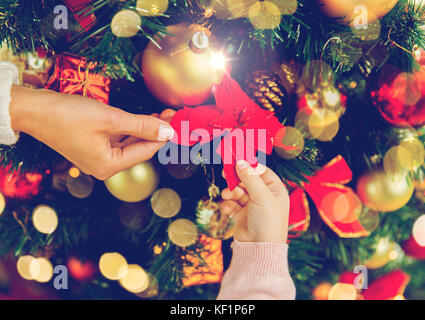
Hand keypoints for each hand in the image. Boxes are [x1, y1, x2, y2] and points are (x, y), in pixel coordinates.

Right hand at [10, 85, 175, 179]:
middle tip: (171, 114)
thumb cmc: (69, 115)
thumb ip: (141, 126)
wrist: (33, 110)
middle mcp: (104, 167)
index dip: (163, 135)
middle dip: (155, 131)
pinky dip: (130, 129)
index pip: (145, 151)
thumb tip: (168, 132)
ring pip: (130, 144)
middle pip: (139, 149)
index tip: (177, 120)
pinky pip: (118, 140)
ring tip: (161, 114)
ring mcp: (97, 158)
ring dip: (144, 129)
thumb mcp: (110, 119)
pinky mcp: (92, 147)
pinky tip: (142, 119)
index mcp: (108, 166)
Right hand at [220, 161, 289, 242]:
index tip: (236, 160)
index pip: (261, 171)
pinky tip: (228, 209)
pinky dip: (228, 205)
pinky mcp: (241, 215)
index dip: (249, 165)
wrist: (259, 249)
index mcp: (275, 190)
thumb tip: (240, 162)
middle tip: (225, 172)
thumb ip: (250, 177)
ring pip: (237, 191)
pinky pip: (232, 203)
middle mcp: (264, 197)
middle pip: (247, 180)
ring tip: (227, 195)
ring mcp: (252, 206)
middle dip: (236, 178)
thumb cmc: (268, 222)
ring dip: (230, 192)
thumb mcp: (261, 196)